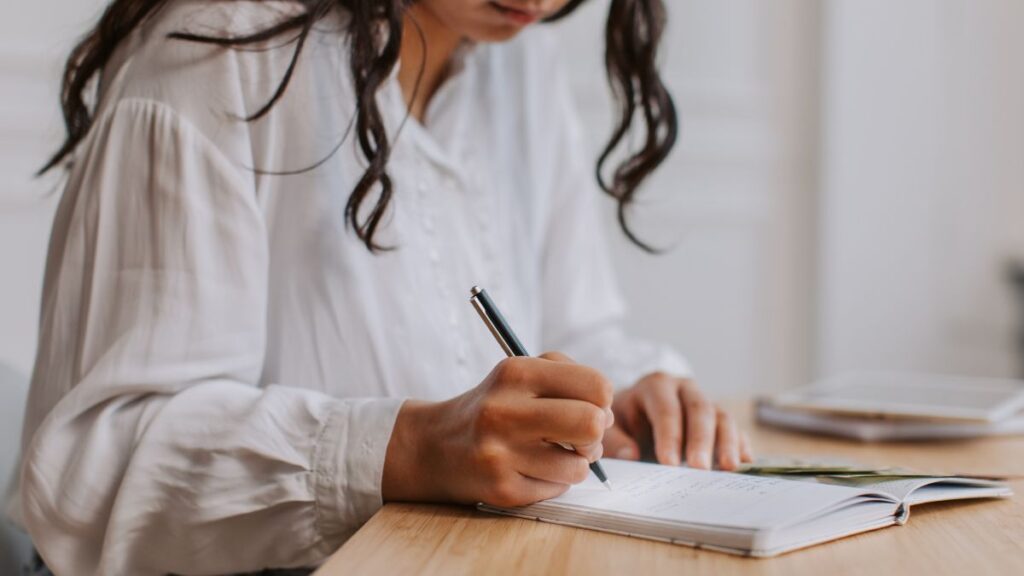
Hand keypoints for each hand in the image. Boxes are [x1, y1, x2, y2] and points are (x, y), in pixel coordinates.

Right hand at [382, 352, 613, 506]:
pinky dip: (553, 482)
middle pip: (591, 424)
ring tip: (553, 454)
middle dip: (595, 434)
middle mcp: (505, 411)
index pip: (595, 385)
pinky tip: (530, 469)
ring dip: (575, 463)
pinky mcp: (502, 489)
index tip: (590, 405)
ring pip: (578, 466)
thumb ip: (568, 377)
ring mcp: (501, 454)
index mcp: (515, 373)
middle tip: (582, 436)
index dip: (602, 400)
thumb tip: (607, 414)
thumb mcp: (520, 371)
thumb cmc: (492, 406)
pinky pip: (557, 490)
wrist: (435, 446)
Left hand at [602, 373, 752, 469]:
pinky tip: (744, 464)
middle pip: (699, 410)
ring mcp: (706, 402)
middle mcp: (684, 389)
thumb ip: (616, 441)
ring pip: (722, 417)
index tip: (669, 464)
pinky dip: (741, 445)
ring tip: (728, 468)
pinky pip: (736, 429)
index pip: (666, 409)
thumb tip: (631, 456)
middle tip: (700, 469)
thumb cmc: (624, 420)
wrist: (637, 412)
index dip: (669, 436)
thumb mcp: (612, 426)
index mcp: (655, 386)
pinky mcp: (719, 419)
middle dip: (701, 440)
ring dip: (727, 442)